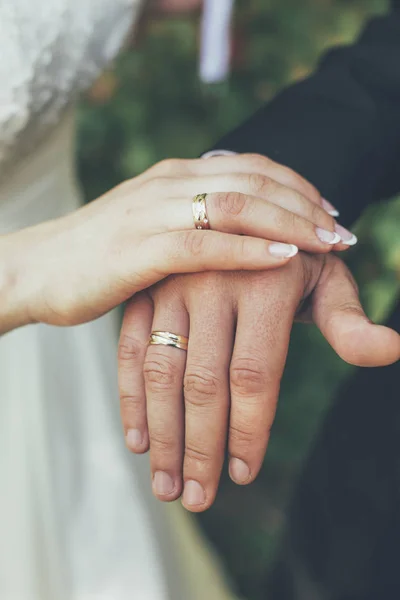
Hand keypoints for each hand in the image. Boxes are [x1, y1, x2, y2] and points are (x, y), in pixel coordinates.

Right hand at [2, 153, 342, 331]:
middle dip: (306, 203)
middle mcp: (169, 183)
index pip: (253, 166)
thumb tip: (244, 229)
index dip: (299, 185)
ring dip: (290, 222)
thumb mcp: (154, 224)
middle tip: (342, 230)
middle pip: (255, 180)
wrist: (37, 269)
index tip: (329, 210)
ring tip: (327, 243)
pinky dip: (249, 250)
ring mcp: (152, 213)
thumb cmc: (101, 254)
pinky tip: (283, 259)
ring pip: (237, 205)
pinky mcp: (138, 250)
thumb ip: (195, 220)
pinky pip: (204, 245)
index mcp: (175, 175)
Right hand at [118, 253, 399, 510]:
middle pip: (203, 382)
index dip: (249, 430)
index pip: (254, 373)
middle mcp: (212, 280)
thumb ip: (349, 321)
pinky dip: (130, 398)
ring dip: (162, 435)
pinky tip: (137, 441)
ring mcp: (171, 285)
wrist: (241, 214)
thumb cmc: (291, 260)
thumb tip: (393, 349)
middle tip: (197, 501)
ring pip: (161, 372)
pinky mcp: (144, 291)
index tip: (244, 475)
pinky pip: (129, 349)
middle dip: (200, 448)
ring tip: (167, 487)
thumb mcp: (325, 280)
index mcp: (265, 280)